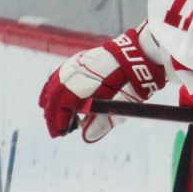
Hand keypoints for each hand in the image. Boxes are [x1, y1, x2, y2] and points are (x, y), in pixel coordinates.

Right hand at [39, 24, 165, 141]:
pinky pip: (61, 73)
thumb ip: (105, 120)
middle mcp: (81, 69)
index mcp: (91, 81)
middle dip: (53, 113)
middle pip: (58, 92)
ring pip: (57, 81)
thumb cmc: (135, 80)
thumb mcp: (124, 104)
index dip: (61, 119)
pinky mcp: (82, 59)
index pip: (67, 102)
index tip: (61, 133)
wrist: (143, 54)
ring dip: (51, 100)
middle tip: (55, 131)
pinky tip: (51, 95)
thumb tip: (86, 137)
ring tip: (49, 116)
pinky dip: (54, 85)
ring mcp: (80, 62)